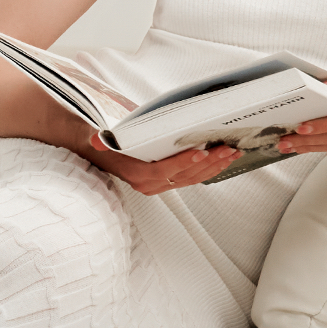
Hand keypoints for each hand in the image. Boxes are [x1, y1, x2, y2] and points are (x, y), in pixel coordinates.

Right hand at [86, 134, 241, 195]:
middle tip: (227, 149)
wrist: (102, 156)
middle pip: (184, 175)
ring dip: (214, 167)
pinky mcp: (169, 183)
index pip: (163, 170)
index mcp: (136, 174)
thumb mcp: (100, 141)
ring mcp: (160, 186)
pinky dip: (209, 170)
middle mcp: (149, 185)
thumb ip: (98, 142)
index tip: (201, 152)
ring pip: (192, 178)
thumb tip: (94, 140)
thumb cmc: (107, 145)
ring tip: (232, 154)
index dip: (183, 162)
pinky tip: (222, 162)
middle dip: (209, 162)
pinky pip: (192, 179)